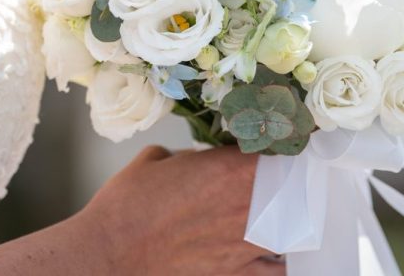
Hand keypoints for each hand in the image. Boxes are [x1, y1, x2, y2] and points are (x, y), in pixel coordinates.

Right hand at [78, 145, 285, 275]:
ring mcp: (245, 243)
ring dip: (289, 216)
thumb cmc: (126, 205)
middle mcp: (245, 205)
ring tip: (280, 212)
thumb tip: (195, 161)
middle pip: (292, 186)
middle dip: (288, 178)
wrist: (109, 253)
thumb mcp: (154, 160)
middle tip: (279, 174)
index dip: (280, 143)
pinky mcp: (236, 274)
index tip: (280, 140)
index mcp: (227, 168)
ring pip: (294, 227)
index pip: (275, 148)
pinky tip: (276, 251)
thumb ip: (185, 157)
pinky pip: (279, 270)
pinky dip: (282, 260)